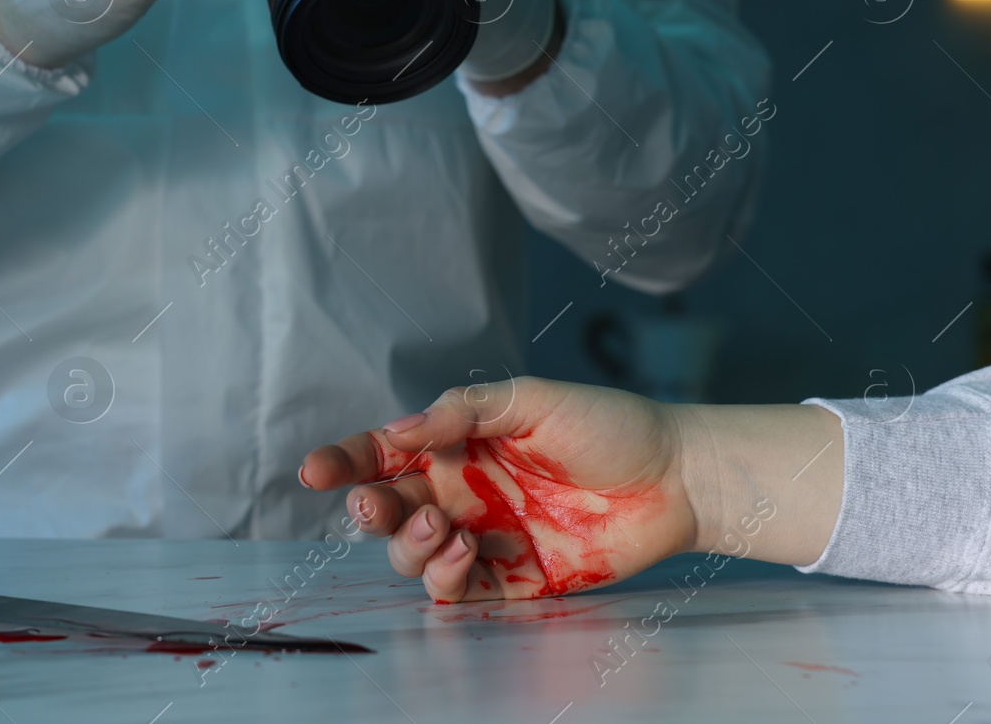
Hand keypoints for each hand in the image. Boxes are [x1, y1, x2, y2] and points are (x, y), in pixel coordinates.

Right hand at [300, 379, 845, 602]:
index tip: (314, 471)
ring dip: (413, 546)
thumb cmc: (608, 425)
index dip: (345, 461)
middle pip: (390, 510)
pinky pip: (458, 590)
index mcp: (457, 444)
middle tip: (379, 506)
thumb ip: (464, 411)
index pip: (384, 453)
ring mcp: (483, 537)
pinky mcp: (513, 580)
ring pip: (415, 556)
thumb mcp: (532, 400)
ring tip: (447, 527)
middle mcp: (461, 491)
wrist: (676, 477)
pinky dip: (447, 578)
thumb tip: (399, 430)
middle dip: (371, 510)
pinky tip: (466, 553)